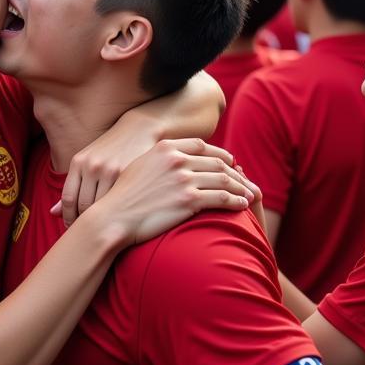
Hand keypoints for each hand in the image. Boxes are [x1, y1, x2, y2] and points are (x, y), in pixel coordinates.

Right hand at [85, 139, 257, 246]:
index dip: (220, 153)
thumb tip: (169, 163)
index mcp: (165, 148)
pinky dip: (236, 201)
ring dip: (241, 188)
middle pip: (217, 162)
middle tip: (248, 181)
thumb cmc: (121, 198)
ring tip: (251, 195)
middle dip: (237, 173)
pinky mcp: (189, 200)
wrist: (112, 218)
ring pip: (224, 179)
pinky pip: (221, 198)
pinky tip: (243, 206)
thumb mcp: (138, 168)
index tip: (230, 162)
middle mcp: (176, 159)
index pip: (202, 146)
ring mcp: (183, 179)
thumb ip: (158, 162)